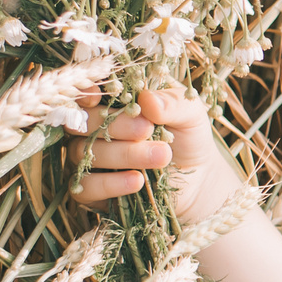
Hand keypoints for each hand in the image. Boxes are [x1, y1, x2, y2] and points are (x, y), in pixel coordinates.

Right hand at [69, 86, 244, 224]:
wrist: (199, 180)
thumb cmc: (188, 138)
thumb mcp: (190, 115)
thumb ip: (173, 103)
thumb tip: (147, 100)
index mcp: (111, 103)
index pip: (85, 92)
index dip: (85, 92)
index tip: (98, 97)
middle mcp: (91, 129)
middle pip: (82, 122)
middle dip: (115, 125)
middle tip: (146, 129)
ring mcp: (87, 159)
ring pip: (84, 152)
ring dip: (124, 154)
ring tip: (161, 155)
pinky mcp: (91, 189)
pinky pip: (86, 186)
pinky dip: (111, 183)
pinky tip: (138, 180)